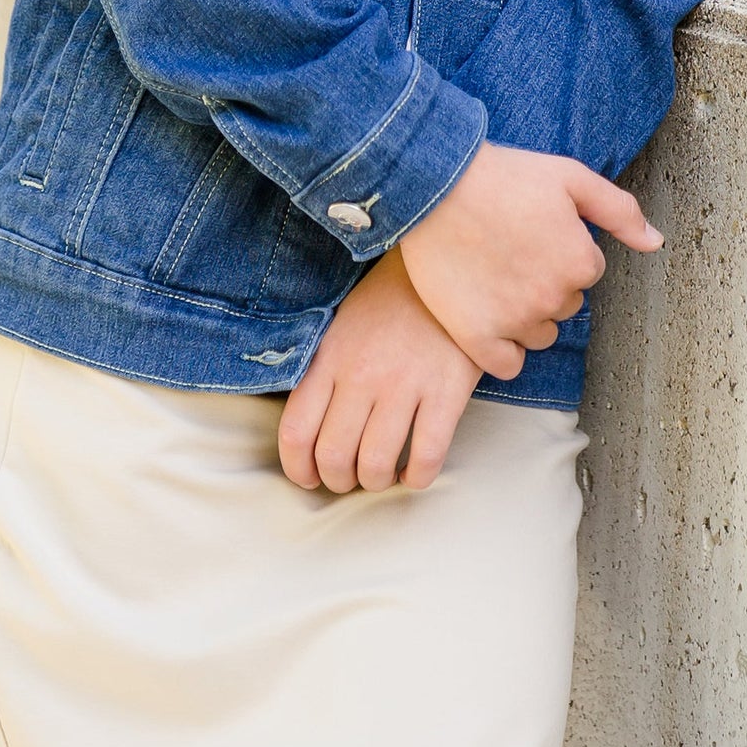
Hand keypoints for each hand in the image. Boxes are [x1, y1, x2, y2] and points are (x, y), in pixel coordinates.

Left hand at [278, 249, 479, 494]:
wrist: (450, 265)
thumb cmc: (393, 299)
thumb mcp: (342, 325)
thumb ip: (323, 370)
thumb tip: (310, 423)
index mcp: (330, 359)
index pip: (297, 432)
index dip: (298, 468)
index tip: (309, 478)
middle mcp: (361, 376)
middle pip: (334, 457)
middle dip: (338, 481)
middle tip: (350, 478)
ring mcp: (405, 386)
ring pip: (376, 465)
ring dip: (376, 482)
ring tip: (383, 474)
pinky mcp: (447, 393)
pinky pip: (426, 458)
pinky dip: (417, 478)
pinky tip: (415, 472)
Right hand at [399, 141, 661, 379]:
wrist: (434, 184)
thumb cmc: (502, 175)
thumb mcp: (571, 177)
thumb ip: (620, 211)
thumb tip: (656, 242)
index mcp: (580, 262)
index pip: (586, 270)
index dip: (561, 248)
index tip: (532, 229)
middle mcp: (553, 298)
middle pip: (565, 304)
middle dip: (547, 282)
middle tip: (512, 249)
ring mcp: (514, 321)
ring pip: (540, 334)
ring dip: (526, 315)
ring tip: (495, 276)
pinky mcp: (477, 336)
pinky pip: (507, 364)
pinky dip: (503, 349)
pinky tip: (490, 319)